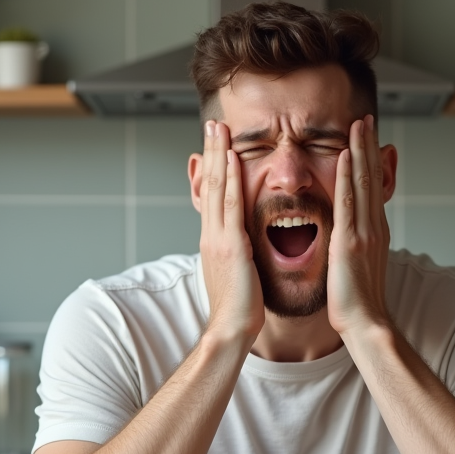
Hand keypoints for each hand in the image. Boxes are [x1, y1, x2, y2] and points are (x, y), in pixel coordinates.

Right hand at [199, 121, 263, 342]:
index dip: (215, 166)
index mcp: (215, 240)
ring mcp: (218, 238)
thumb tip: (243, 241)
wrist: (232, 330)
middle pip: (211, 184)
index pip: (214, 195)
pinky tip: (233, 158)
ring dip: (218, 155)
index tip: (217, 142)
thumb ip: (238, 251)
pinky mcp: (230, 246)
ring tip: (219, 128)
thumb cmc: (240, 308)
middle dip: (212, 152)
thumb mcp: (237, 271)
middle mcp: (212, 234)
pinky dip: (231, 179)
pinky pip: (231, 205)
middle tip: (213, 123)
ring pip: (218, 188)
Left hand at [327, 115, 390, 336]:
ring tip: (359, 124)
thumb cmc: (358, 303)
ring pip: (365, 183)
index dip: (370, 160)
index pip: (372, 187)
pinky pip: (350, 202)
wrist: (366, 324)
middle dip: (369, 146)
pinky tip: (348, 155)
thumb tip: (352, 234)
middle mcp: (373, 227)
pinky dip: (350, 176)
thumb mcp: (358, 265)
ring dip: (362, 151)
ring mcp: (364, 233)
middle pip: (373, 178)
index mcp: (373, 232)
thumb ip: (355, 244)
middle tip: (365, 118)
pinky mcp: (351, 242)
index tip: (366, 137)